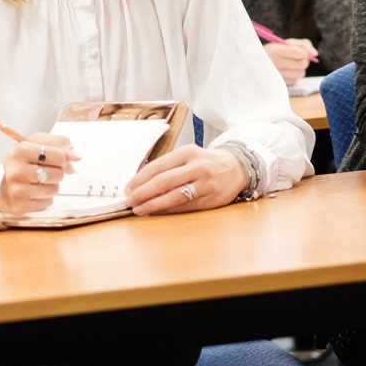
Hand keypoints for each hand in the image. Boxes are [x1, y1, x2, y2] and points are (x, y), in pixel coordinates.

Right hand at [0, 132, 77, 213]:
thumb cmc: (18, 162)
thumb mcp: (33, 144)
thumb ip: (58, 143)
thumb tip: (77, 156)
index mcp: (20, 150)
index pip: (58, 155)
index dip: (63, 158)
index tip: (60, 160)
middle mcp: (17, 171)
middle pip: (58, 173)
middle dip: (56, 172)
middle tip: (44, 170)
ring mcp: (18, 190)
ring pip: (54, 189)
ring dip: (51, 186)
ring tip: (38, 181)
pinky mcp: (21, 206)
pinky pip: (48, 202)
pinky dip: (45, 198)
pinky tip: (33, 192)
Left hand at [124, 144, 248, 214]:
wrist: (237, 167)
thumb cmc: (207, 162)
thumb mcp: (189, 155)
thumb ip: (168, 166)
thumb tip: (140, 181)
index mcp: (188, 152)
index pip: (158, 166)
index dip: (140, 179)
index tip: (128, 188)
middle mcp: (197, 167)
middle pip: (164, 181)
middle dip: (143, 193)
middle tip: (130, 200)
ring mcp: (205, 184)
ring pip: (174, 197)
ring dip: (153, 205)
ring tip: (139, 209)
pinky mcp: (211, 200)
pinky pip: (185, 207)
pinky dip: (168, 211)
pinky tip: (157, 213)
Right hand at [263, 39, 316, 85]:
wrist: (257, 64)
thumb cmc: (276, 51)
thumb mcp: (286, 43)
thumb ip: (304, 44)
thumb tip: (315, 54)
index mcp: (276, 50)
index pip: (301, 53)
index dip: (304, 52)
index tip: (299, 51)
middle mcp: (275, 64)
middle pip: (303, 64)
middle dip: (303, 60)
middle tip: (295, 58)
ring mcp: (276, 76)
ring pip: (301, 73)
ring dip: (299, 69)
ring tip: (289, 65)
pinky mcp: (279, 85)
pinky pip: (296, 81)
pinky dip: (293, 76)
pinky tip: (285, 72)